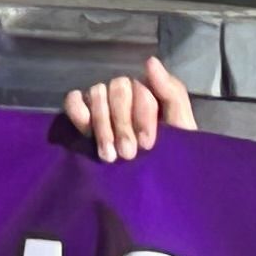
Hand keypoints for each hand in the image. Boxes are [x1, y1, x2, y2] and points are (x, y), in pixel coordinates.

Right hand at [62, 58, 197, 161]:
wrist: (154, 194)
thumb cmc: (171, 159)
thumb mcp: (182, 130)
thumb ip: (172, 94)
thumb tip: (150, 62)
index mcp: (149, 95)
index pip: (141, 88)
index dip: (142, 115)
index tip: (147, 144)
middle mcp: (125, 95)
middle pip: (118, 89)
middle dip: (122, 124)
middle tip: (127, 154)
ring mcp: (102, 103)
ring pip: (97, 93)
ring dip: (102, 125)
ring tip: (108, 156)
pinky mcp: (82, 115)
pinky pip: (73, 100)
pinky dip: (78, 112)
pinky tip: (85, 131)